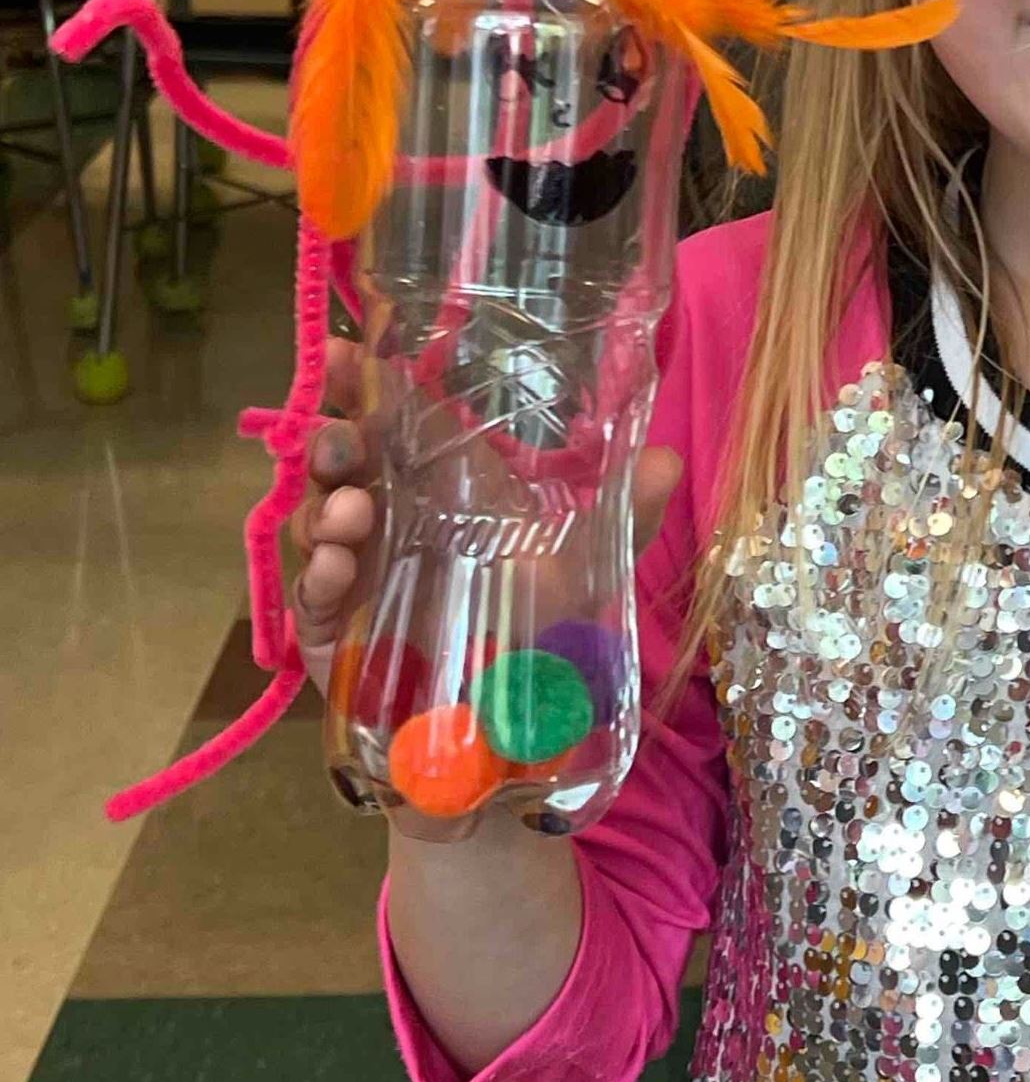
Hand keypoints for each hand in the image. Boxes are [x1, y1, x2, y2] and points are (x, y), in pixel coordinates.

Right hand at [289, 336, 684, 695]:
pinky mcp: (334, 629)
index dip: (359, 381)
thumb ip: (629, 513)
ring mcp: (358, 571)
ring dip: (323, 506)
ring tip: (351, 512)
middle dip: (330, 440)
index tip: (340, 352)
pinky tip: (337, 569)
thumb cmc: (546, 632)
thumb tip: (670, 460)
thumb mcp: (593, 566)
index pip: (394, 419)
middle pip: (340, 461)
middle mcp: (393, 518)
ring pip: (316, 520)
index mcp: (444, 487)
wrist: (514, 729)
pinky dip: (316, 575)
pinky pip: (308, 594)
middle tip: (341, 440)